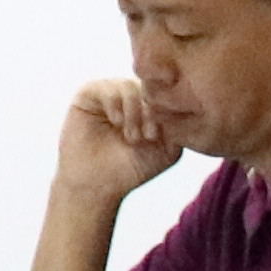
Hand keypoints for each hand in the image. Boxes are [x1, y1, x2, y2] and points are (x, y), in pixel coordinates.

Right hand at [52, 76, 186, 205]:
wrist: (96, 184)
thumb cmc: (132, 169)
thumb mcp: (168, 149)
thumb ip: (179, 125)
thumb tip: (182, 100)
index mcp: (150, 104)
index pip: (166, 92)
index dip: (170, 109)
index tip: (162, 136)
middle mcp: (130, 95)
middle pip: (149, 86)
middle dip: (153, 112)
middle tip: (150, 137)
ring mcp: (109, 93)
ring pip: (130, 85)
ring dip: (135, 112)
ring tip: (133, 137)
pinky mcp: (88, 94)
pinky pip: (107, 87)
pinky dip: (116, 104)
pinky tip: (117, 123)